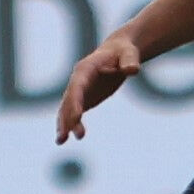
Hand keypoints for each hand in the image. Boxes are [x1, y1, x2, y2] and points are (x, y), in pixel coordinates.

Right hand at [52, 21, 148, 141]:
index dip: (75, 102)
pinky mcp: (84, 98)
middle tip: (66, 135)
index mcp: (86, 69)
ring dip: (63, 124)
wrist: (119, 52)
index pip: (77, 87)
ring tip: (61, 141)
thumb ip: (130, 61)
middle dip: (66, 118)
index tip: (76, 117)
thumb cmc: (124, 52)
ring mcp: (79, 90)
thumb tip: (132, 70)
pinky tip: (66, 138)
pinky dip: (70, 124)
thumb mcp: (129, 53)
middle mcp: (78, 80)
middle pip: (68, 100)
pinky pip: (74, 113)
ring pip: (67, 109)